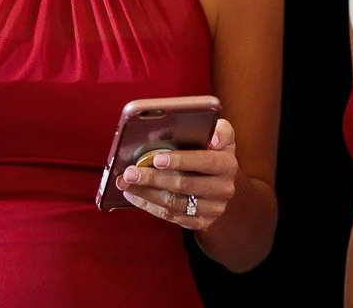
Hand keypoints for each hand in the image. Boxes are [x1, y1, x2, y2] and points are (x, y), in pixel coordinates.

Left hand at [115, 118, 237, 230]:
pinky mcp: (201, 222)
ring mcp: (213, 209)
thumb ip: (220, 130)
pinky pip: (171, 217)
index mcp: (227, 165)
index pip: (204, 162)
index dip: (181, 161)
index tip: (156, 159)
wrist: (221, 180)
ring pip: (174, 203)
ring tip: (125, 183)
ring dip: (145, 193)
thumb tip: (213, 139)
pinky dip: (149, 206)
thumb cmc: (214, 150)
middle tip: (130, 172)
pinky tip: (134, 195)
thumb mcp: (222, 134)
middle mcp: (223, 189)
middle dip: (153, 178)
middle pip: (184, 185)